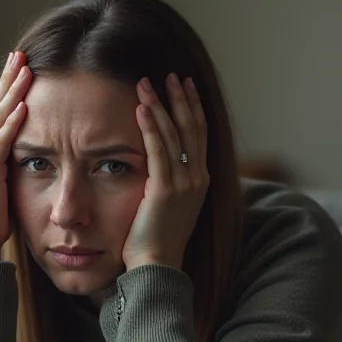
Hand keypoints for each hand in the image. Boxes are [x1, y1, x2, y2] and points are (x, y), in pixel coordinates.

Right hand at [0, 51, 32, 259]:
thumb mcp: (7, 186)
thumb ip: (15, 167)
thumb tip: (35, 155)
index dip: (8, 87)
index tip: (21, 65)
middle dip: (8, 78)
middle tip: (19, 53)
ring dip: (11, 91)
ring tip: (23, 68)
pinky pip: (1, 142)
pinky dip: (12, 122)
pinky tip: (23, 105)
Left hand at [122, 73, 209, 271]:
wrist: (157, 267)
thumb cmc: (156, 240)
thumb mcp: (170, 206)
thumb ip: (169, 182)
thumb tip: (159, 165)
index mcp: (201, 180)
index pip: (199, 135)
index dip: (192, 107)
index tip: (184, 85)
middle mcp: (198, 178)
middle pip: (191, 128)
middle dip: (180, 98)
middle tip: (170, 74)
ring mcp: (184, 184)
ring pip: (174, 134)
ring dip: (161, 104)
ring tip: (147, 81)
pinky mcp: (164, 191)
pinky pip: (158, 151)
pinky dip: (150, 126)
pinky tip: (141, 107)